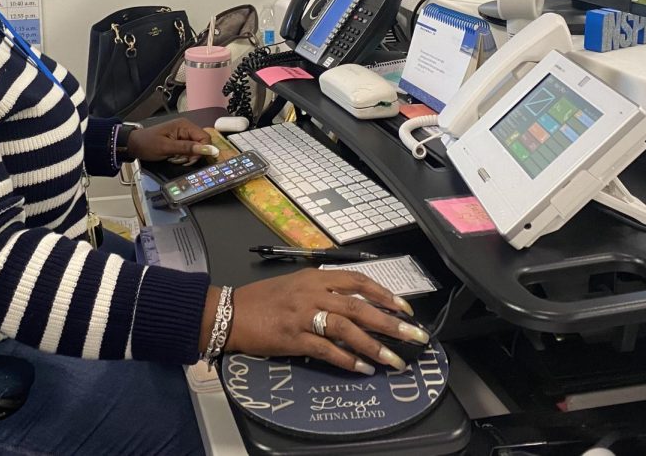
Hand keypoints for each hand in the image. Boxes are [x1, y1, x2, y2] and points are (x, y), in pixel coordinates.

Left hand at [128, 118, 214, 164]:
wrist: (134, 145)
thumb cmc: (148, 144)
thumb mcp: (166, 147)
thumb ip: (186, 148)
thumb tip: (207, 149)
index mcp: (184, 125)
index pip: (205, 137)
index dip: (203, 150)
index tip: (191, 160)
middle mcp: (186, 128)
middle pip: (201, 143)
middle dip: (193, 155)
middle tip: (180, 160)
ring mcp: (183, 134)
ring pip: (196, 149)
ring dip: (187, 157)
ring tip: (174, 158)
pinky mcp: (180, 141)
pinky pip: (189, 150)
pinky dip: (183, 156)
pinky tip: (174, 158)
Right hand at [218, 269, 427, 373]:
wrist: (231, 313)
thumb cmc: (262, 299)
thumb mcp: (295, 284)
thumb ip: (322, 288)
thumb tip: (352, 300)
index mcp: (315, 277)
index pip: (357, 281)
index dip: (384, 294)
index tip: (405, 308)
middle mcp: (312, 293)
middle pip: (359, 306)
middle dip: (390, 322)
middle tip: (415, 335)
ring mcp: (303, 316)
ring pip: (347, 329)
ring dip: (374, 346)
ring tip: (394, 360)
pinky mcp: (294, 338)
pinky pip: (327, 350)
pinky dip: (347, 360)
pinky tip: (364, 369)